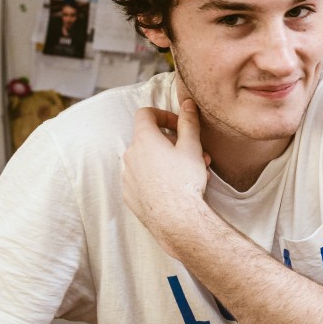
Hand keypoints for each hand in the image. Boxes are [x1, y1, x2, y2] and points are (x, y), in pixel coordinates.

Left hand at [122, 100, 210, 253]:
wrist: (176, 219)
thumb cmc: (184, 181)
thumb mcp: (192, 147)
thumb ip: (188, 122)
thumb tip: (187, 104)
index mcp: (144, 139)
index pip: (146, 114)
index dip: (163, 115)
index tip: (178, 125)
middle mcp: (130, 155)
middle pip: (150, 139)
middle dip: (173, 144)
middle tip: (195, 155)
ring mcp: (127, 176)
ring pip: (147, 160)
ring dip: (167, 162)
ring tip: (190, 174)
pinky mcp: (129, 194)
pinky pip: (142, 179)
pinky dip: (156, 178)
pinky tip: (174, 188)